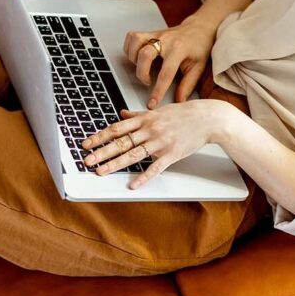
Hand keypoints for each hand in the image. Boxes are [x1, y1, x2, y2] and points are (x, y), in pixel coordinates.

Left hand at [81, 101, 228, 189]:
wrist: (208, 118)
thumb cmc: (185, 114)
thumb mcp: (159, 110)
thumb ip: (139, 114)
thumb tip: (122, 113)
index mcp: (146, 119)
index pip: (117, 128)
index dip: (100, 136)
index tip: (86, 143)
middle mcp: (151, 130)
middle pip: (122, 142)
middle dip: (102, 152)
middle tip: (87, 160)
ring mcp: (161, 142)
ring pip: (134, 154)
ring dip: (115, 164)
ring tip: (101, 172)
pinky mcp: (172, 154)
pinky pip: (155, 167)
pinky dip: (144, 176)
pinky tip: (133, 184)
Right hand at [122, 17, 215, 108]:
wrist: (200, 29)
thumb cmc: (199, 47)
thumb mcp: (198, 67)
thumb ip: (187, 85)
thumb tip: (179, 101)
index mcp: (179, 50)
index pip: (166, 74)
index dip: (158, 91)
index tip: (152, 103)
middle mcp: (166, 40)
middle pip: (145, 55)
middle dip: (142, 73)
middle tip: (148, 82)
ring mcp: (156, 34)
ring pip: (135, 43)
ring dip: (134, 59)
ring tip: (143, 67)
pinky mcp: (150, 32)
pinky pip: (132, 37)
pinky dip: (130, 48)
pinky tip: (138, 56)